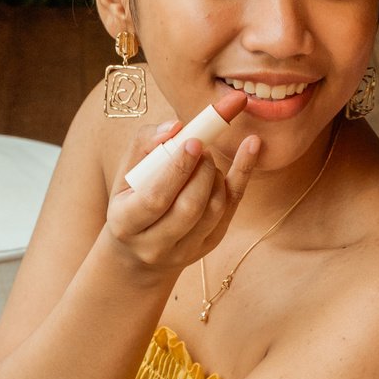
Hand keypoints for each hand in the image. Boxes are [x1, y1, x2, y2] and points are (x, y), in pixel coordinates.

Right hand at [105, 110, 260, 278]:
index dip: (178, 169)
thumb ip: (144, 143)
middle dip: (203, 171)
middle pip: (190, 207)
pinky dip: (244, 173)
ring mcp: (184, 250)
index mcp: (125, 223)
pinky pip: (232, 207)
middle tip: (202, 148)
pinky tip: (252, 145)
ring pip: (214, 209)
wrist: (137, 250)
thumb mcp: (126, 173)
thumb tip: (176, 127)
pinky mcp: (209, 245)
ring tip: (206, 159)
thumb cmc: (130, 200)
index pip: (156, 199)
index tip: (194, 142)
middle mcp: (154, 244)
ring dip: (217, 175)